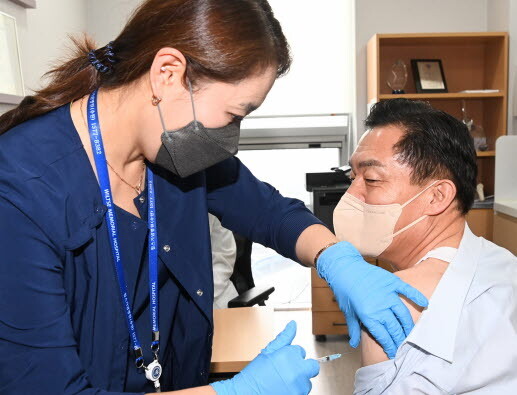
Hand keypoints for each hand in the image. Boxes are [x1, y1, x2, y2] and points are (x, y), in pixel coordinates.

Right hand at [210, 321, 318, 394]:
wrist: (246, 393)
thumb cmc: (255, 373)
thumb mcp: (268, 351)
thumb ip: (284, 337)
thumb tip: (293, 324)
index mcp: (289, 355)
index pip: (302, 351)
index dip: (292, 356)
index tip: (283, 361)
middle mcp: (297, 370)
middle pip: (313, 366)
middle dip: (304, 367)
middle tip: (290, 371)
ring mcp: (299, 386)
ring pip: (307, 381)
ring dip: (299, 380)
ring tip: (282, 382)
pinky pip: (304, 392)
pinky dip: (296, 391)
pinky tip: (283, 389)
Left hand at [317, 241, 427, 357]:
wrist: (344, 268)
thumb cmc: (344, 290)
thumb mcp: (347, 311)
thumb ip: (354, 329)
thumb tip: (354, 344)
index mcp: (368, 316)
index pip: (383, 336)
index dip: (390, 346)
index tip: (394, 353)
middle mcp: (380, 307)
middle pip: (395, 328)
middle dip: (400, 340)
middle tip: (404, 348)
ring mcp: (387, 294)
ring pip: (403, 314)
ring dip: (408, 326)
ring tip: (411, 334)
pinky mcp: (392, 282)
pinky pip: (407, 291)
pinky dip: (416, 297)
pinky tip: (425, 304)